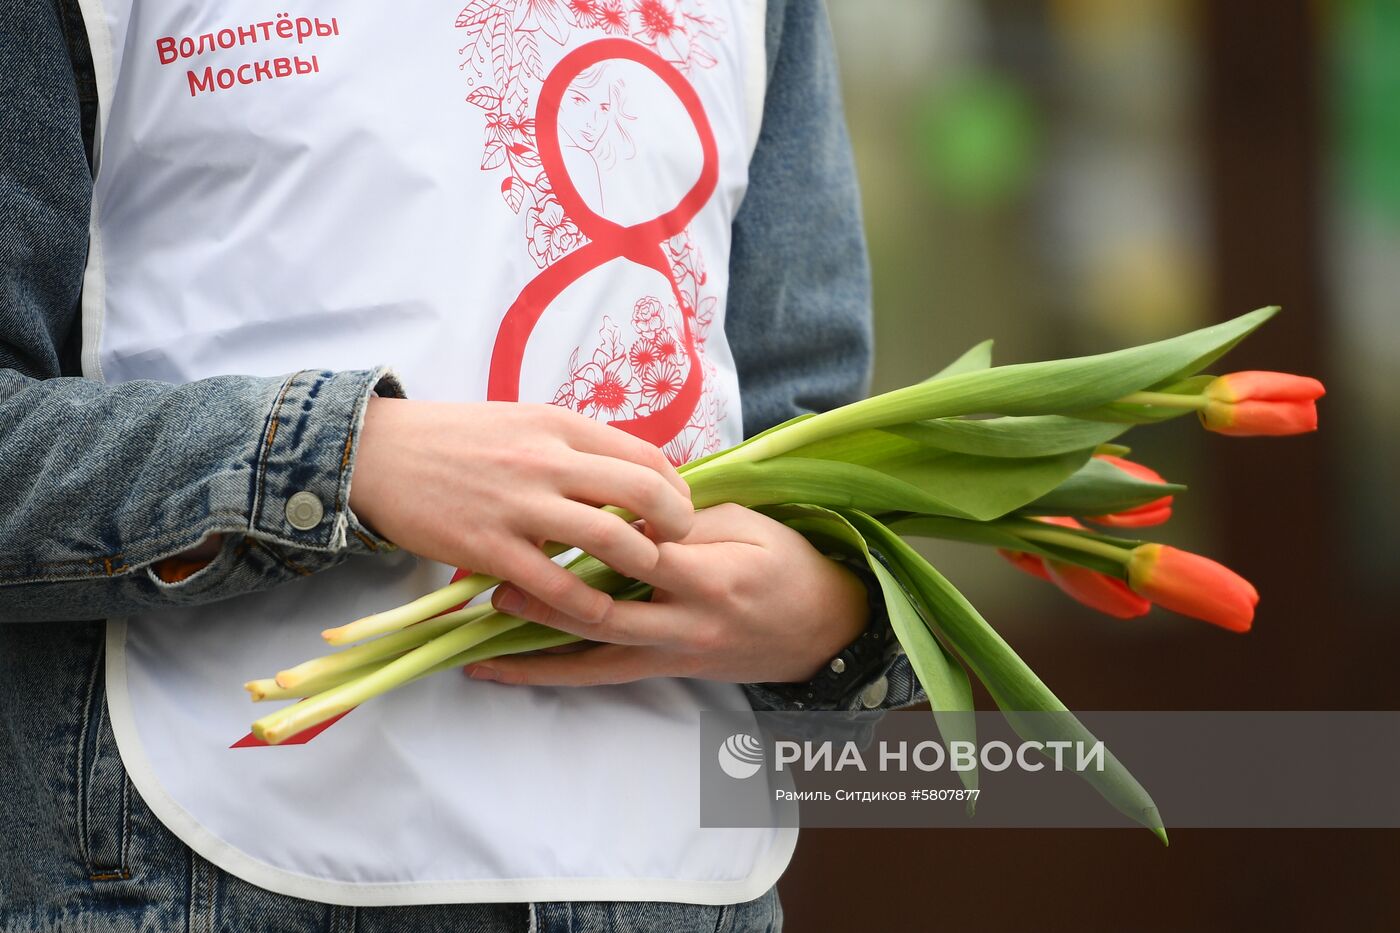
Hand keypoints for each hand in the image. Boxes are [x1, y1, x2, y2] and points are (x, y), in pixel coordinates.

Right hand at [348, 398, 692, 623]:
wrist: (376, 453)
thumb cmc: (453, 438)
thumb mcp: (522, 421)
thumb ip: (573, 446)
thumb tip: (624, 476)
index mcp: (559, 425)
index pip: (645, 457)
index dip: (676, 490)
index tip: (678, 511)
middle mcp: (546, 460)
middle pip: (643, 493)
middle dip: (676, 526)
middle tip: (675, 547)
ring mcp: (519, 505)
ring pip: (609, 537)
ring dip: (640, 562)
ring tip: (641, 575)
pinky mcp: (489, 547)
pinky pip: (555, 584)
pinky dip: (586, 602)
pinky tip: (596, 610)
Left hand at [466, 503, 871, 686]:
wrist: (823, 630)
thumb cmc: (788, 564)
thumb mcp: (749, 523)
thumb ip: (686, 518)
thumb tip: (625, 506)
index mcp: (711, 579)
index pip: (641, 557)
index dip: (595, 536)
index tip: (550, 512)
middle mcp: (686, 626)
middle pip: (604, 617)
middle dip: (546, 602)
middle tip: (494, 582)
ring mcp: (672, 655)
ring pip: (593, 659)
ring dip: (534, 652)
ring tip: (478, 642)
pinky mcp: (664, 669)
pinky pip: (600, 675)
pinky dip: (551, 672)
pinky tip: (505, 669)